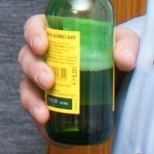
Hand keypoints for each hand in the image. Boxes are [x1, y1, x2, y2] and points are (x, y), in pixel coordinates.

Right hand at [17, 14, 137, 134]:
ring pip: (26, 87)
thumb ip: (127, 46)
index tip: (42, 45)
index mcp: (59, 34)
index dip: (33, 34)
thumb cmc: (117, 53)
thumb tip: (124, 61)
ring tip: (44, 113)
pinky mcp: (50, 106)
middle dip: (33, 70)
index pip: (35, 27)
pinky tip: (47, 125)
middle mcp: (46, 58)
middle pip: (26, 58)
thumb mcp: (126, 43)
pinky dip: (39, 122)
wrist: (123, 81)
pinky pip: (37, 112)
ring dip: (31, 99)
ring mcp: (44, 83)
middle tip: (49, 81)